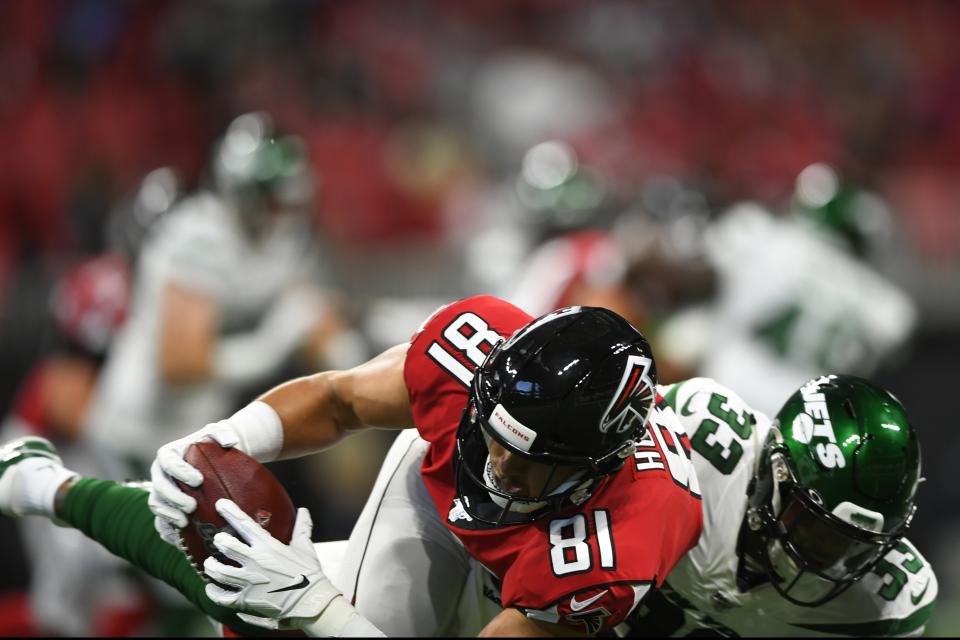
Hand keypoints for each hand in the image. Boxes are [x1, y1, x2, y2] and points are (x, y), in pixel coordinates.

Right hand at [148, 421, 241, 545]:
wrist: (213, 459)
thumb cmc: (213, 445)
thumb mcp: (217, 433)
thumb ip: (222, 433)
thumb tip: (230, 442)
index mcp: (167, 455)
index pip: (169, 463)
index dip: (181, 472)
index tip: (199, 480)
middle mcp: (159, 474)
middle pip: (159, 487)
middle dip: (174, 498)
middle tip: (192, 506)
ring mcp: (160, 492)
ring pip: (156, 505)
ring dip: (168, 515)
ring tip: (185, 522)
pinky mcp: (165, 508)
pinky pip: (160, 522)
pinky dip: (168, 531)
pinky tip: (180, 539)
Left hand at [203, 500, 339, 623]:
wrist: (311, 602)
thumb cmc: (308, 574)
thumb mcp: (305, 547)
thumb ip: (302, 527)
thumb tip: (304, 510)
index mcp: (268, 546)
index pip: (245, 524)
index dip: (230, 512)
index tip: (220, 505)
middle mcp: (255, 562)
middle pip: (227, 547)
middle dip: (219, 541)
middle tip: (217, 540)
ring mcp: (249, 582)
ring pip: (220, 572)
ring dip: (212, 566)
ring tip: (210, 563)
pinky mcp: (246, 601)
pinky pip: (222, 597)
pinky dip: (214, 592)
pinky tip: (211, 588)